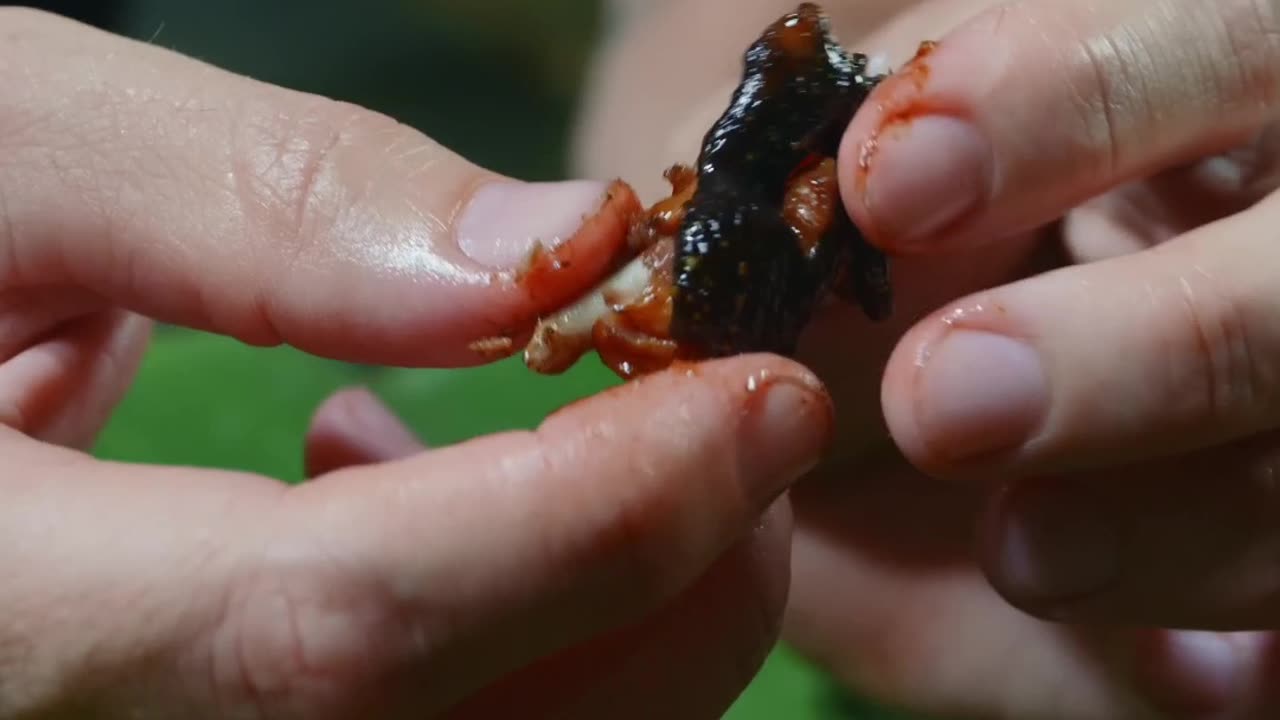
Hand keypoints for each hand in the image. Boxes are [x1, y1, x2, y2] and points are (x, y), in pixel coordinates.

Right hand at [0, 9, 833, 718]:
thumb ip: (262, 202)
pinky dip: (499, 640)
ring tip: (567, 431)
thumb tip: (553, 256)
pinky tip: (382, 481)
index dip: (594, 515)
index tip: (762, 391)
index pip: (344, 631)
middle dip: (666, 590)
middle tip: (734, 416)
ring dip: (608, 618)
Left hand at [580, 0, 1279, 716]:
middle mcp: (1273, 237)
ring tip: (1024, 554)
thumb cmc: (880, 268)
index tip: (889, 180)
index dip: (1060, 98)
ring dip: (1182, 519)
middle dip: (1152, 341)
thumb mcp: (820, 222)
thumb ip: (785, 222)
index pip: (1186, 37)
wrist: (974, 408)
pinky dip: (1236, 656)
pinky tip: (1179, 673)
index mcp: (1193, 95)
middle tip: (947, 402)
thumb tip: (706, 272)